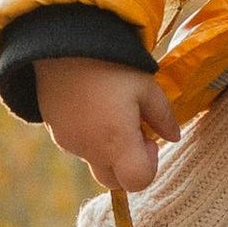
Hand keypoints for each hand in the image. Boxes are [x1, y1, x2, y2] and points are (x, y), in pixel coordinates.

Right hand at [34, 54, 180, 192]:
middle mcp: (91, 151)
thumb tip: (173, 137)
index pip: (137, 182)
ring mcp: (69, 144)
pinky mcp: (54, 132)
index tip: (148, 138)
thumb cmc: (111, 64)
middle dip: (127, 164)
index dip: (149, 166)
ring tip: (111, 112)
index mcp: (117, 143)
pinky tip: (92, 107)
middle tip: (132, 130)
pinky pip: (78, 146)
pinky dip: (90, 137)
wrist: (63, 45)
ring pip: (95, 161)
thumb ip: (163, 117)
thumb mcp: (146, 86)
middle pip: (114, 181)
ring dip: (108, 149)